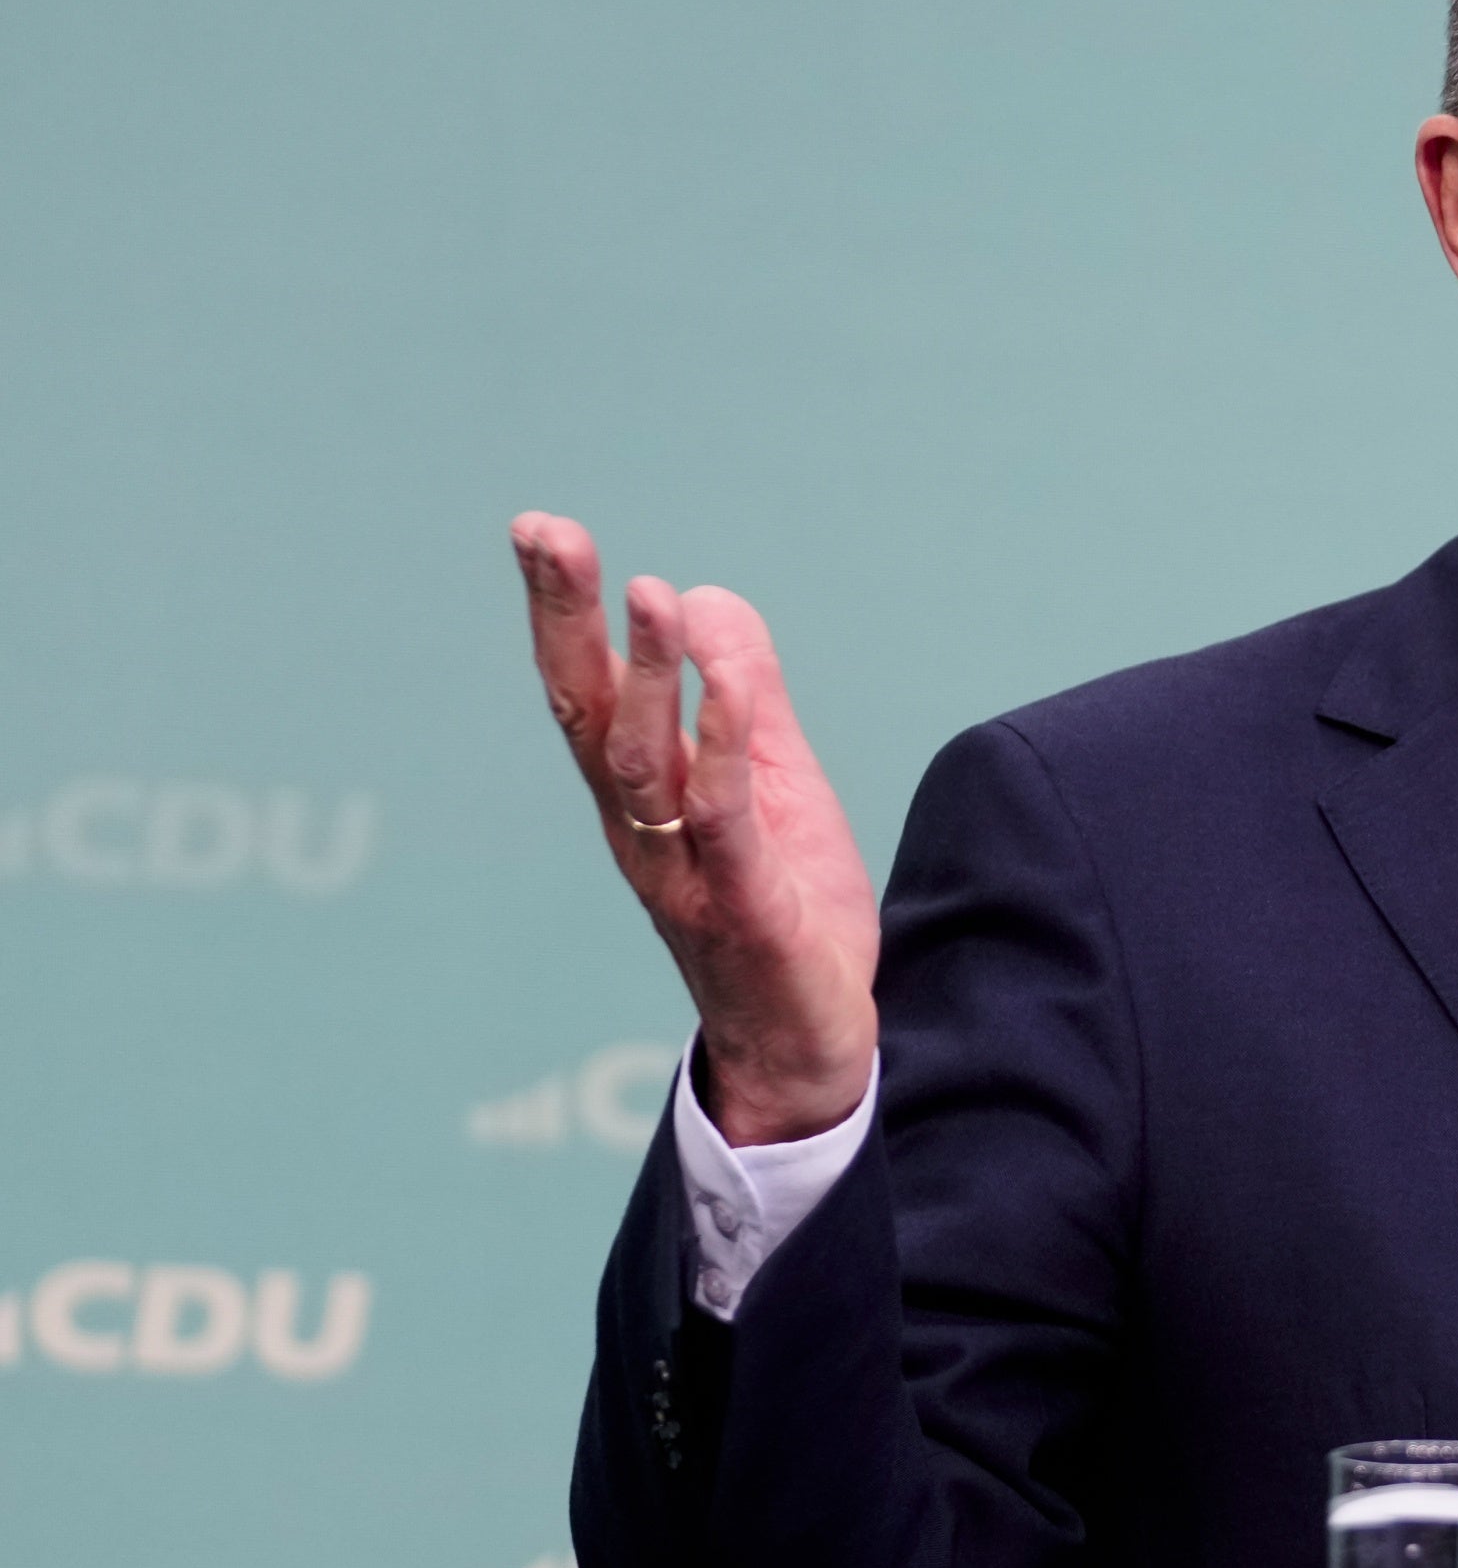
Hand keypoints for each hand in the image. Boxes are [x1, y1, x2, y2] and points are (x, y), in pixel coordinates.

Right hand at [511, 514, 878, 1145]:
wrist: (808, 1039)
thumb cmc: (782, 907)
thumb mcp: (774, 780)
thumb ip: (745, 694)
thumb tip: (706, 595)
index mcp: (641, 793)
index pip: (586, 688)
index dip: (562, 610)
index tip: (539, 528)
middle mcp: (641, 825)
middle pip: (584, 712)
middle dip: (564, 620)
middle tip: (544, 532)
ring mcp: (682, 868)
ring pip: (643, 762)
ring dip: (643, 675)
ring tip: (650, 591)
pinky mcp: (739, 905)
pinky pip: (723, 818)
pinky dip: (724, 745)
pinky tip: (731, 685)